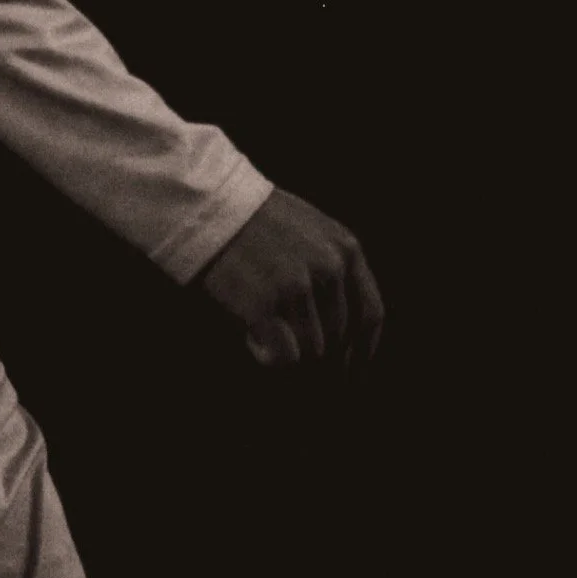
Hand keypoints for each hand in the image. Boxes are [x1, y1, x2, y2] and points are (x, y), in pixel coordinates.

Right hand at [196, 189, 384, 368]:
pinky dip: (269, 358)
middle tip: (298, 366)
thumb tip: (341, 331)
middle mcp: (328, 267)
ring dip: (291, 355)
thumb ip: (332, 267)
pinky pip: (285, 358)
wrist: (206, 204)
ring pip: (313, 352)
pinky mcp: (263, 303)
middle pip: (339, 338)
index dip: (362, 351)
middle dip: (321, 360)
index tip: (351, 372)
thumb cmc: (252, 220)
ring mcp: (296, 286)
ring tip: (263, 333)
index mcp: (345, 248)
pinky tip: (251, 340)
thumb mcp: (309, 228)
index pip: (370, 314)